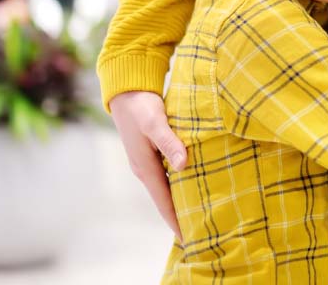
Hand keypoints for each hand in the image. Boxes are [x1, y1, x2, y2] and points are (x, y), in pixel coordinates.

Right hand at [108, 91, 187, 239]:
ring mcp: (147, 162)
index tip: (189, 237)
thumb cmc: (141, 106)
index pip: (164, 202)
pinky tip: (191, 185)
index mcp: (145, 168)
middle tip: (201, 230)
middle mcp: (145, 169)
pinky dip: (178, 184)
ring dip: (180, 200)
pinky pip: (167, 176)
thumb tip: (183, 164)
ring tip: (199, 212)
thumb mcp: (156, 122)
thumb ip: (170, 142)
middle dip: (180, 215)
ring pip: (166, 188)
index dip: (176, 220)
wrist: (126, 91)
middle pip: (165, 199)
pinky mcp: (151, 153)